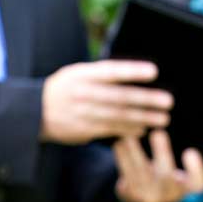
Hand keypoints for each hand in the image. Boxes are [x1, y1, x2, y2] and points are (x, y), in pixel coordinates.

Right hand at [40, 60, 172, 144]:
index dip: (132, 71)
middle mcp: (82, 93)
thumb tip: (134, 75)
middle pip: (119, 97)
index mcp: (82, 74)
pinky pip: (110, 130)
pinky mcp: (83, 130)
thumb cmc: (64, 88)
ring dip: (143, 117)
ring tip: (162, 118)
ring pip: (118, 116)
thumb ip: (101, 75)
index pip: (110, 71)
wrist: (34, 111)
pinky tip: (143, 129)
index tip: (154, 72)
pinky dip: (129, 129)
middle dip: (145, 99)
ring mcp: (82, 113)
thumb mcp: (76, 74)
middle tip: (168, 101)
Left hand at [113, 130, 202, 201]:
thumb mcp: (185, 176)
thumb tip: (187, 150)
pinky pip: (126, 175)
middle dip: (162, 153)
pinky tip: (118, 144)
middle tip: (158, 133)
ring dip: (134, 152)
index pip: (197, 183)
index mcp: (187, 189)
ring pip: (141, 173)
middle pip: (167, 176)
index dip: (196, 170)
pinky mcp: (131, 197)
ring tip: (129, 135)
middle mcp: (170, 197)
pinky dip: (122, 158)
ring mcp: (149, 199)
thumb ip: (191, 164)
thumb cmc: (168, 179)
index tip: (190, 152)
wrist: (144, 201)